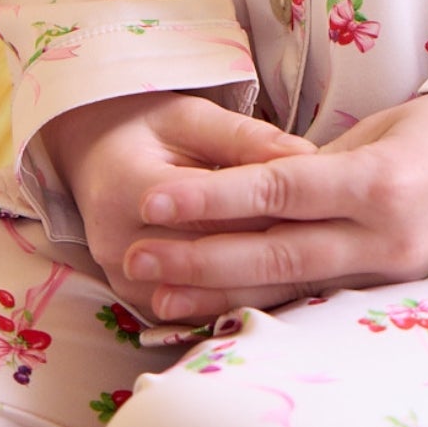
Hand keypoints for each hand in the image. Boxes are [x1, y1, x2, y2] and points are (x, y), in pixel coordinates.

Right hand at [36, 92, 315, 325]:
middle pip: (212, 261)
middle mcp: (120, 244)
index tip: (327, 210)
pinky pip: (192, 309)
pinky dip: (234, 299)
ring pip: (204, 296)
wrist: (93, 155)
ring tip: (317, 275)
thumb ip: (245, 138)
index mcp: (130, 188)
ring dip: (258, 287)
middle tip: (334, 249)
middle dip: (274, 254)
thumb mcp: (193, 117)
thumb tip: (307, 155)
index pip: (214, 214)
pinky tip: (280, 292)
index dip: (273, 214)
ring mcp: (124, 281)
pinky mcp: (135, 300)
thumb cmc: (147, 128)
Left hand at [118, 93, 427, 321]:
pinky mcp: (393, 294)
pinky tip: (218, 312)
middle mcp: (383, 237)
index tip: (154, 199)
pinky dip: (265, 306)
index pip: (280, 191)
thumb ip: (318, 168)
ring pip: (290, 288)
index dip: (214, 198)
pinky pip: (317, 300)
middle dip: (200, 257)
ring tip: (157, 295)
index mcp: (379, 182)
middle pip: (276, 253)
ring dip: (220, 292)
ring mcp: (390, 274)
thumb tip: (254, 190)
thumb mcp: (380, 134)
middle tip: (134, 256)